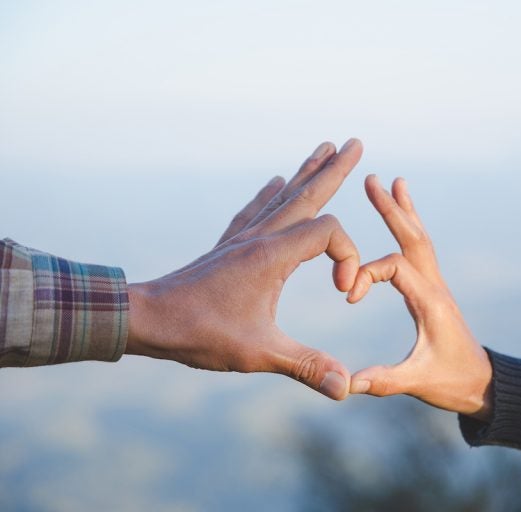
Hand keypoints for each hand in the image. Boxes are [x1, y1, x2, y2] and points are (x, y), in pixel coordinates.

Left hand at [125, 139, 362, 399]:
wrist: (147, 318)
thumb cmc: (200, 332)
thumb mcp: (258, 353)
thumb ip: (305, 366)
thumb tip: (345, 388)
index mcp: (274, 255)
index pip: (329, 233)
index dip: (349, 258)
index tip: (343, 292)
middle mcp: (261, 237)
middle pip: (307, 194)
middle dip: (334, 169)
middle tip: (355, 142)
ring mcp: (244, 238)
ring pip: (283, 196)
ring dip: (307, 173)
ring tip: (324, 149)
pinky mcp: (229, 246)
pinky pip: (256, 210)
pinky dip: (271, 194)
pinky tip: (274, 182)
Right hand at [347, 175, 492, 419]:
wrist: (484, 384)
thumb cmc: (453, 383)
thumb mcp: (418, 383)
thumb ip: (384, 380)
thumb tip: (348, 383)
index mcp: (430, 302)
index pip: (395, 266)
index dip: (367, 274)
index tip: (348, 298)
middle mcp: (436, 287)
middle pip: (413, 237)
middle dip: (391, 209)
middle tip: (372, 179)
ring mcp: (437, 286)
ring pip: (420, 239)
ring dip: (405, 211)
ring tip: (395, 182)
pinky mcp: (434, 291)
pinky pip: (422, 251)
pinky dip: (411, 228)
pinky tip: (405, 216)